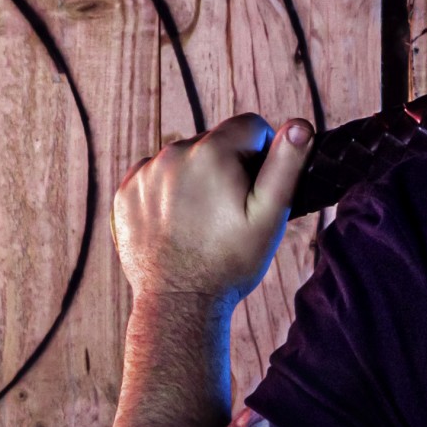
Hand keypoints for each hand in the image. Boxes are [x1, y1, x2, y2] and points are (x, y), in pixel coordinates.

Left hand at [114, 114, 313, 308]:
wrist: (179, 301)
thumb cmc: (231, 261)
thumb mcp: (270, 215)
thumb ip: (286, 164)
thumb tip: (300, 125)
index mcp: (212, 152)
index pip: (250, 126)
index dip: (262, 153)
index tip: (257, 187)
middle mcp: (174, 152)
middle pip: (215, 141)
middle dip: (228, 165)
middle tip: (232, 210)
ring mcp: (145, 172)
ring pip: (184, 158)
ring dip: (197, 177)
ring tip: (204, 221)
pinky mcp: (126, 192)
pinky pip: (155, 176)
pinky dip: (168, 192)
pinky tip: (178, 223)